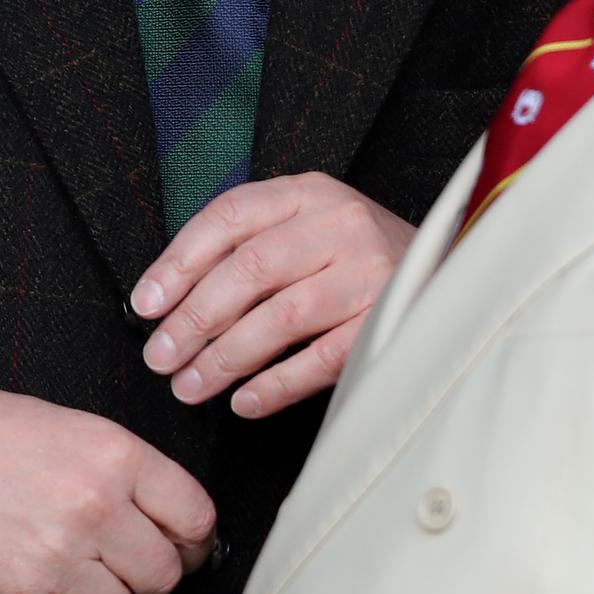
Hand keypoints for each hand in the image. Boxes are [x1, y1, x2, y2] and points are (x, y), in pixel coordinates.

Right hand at [0, 368, 215, 593]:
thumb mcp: (77, 427)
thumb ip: (131, 474)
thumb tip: (174, 523)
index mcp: (116, 456)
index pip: (196, 518)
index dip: (196, 543)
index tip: (185, 549)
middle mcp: (93, 506)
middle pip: (164, 576)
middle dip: (149, 577)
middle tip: (125, 566)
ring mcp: (55, 555)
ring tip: (80, 581)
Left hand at [131, 173, 416, 418]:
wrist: (446, 271)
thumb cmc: (356, 256)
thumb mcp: (307, 226)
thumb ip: (250, 247)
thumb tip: (170, 300)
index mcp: (308, 192)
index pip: (230, 217)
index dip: (179, 261)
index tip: (146, 303)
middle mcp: (339, 224)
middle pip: (251, 268)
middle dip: (195, 318)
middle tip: (161, 356)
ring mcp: (368, 272)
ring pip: (282, 316)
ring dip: (226, 357)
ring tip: (191, 385)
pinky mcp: (387, 321)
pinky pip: (323, 359)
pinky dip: (277, 384)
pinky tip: (245, 401)